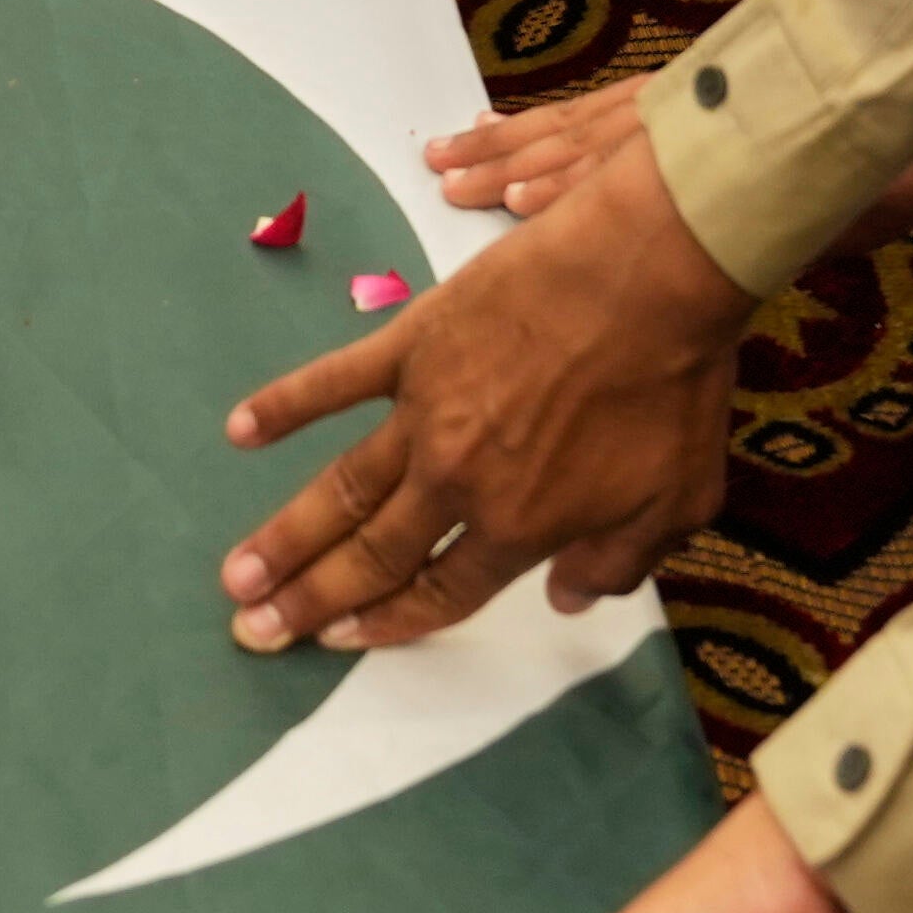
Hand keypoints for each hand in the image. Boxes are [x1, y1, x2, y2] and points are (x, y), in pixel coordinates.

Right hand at [214, 119, 752, 645]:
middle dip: (308, 598)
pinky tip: (238, 431)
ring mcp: (424, 411)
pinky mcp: (412, 345)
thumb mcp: (678, 500)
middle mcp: (457, 482)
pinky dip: (285, 405)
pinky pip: (336, 381)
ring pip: (342, 486)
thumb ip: (619, 563)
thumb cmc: (675, 387)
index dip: (387, 622)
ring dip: (285, 533)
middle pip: (372, 553)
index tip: (337, 641)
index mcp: (518, 527)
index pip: (439, 592)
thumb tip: (566, 600)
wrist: (651, 272)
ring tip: (234, 572)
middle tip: (251, 629)